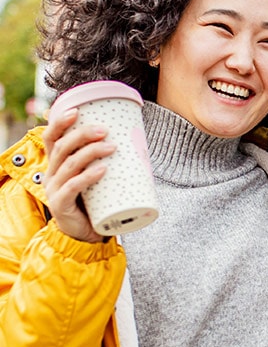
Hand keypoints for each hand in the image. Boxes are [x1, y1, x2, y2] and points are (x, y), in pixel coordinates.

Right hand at [43, 108, 115, 242]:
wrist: (85, 235)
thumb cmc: (94, 203)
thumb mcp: (96, 179)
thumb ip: (106, 162)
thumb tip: (137, 142)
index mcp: (56, 165)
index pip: (51, 138)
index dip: (60, 123)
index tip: (77, 111)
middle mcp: (51, 174)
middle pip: (62, 147)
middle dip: (83, 135)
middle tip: (105, 130)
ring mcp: (54, 189)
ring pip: (69, 165)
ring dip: (91, 152)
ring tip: (111, 147)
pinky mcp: (60, 205)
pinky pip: (73, 187)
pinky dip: (88, 176)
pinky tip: (102, 170)